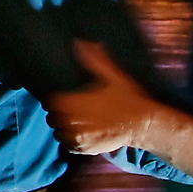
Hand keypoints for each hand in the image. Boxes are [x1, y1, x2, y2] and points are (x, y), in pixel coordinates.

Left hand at [48, 39, 159, 155]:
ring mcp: (79, 137)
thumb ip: (93, 60)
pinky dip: (70, 141)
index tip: (61, 99)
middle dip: (57, 114)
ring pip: (58, 133)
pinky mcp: (86, 149)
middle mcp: (73, 121)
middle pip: (51, 118)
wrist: (142, 123)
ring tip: (74, 122)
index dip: (53, 100)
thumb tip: (80, 42)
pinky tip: (80, 133)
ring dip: (62, 128)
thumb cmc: (127, 98)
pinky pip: (68, 146)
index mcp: (74, 102)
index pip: (50, 102)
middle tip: (68, 110)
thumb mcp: (111, 75)